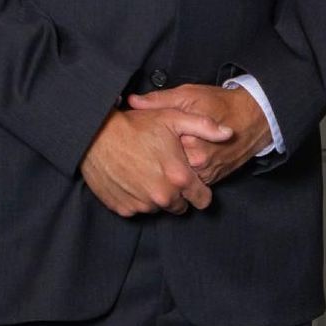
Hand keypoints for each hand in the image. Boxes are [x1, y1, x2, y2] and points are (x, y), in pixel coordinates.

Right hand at [78, 107, 230, 216]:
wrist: (96, 136)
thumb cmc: (136, 126)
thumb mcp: (175, 118)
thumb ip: (205, 127)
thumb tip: (229, 134)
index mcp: (178, 178)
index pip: (203, 199)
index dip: (200, 190)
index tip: (194, 181)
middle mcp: (161, 196)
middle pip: (180, 206)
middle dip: (178, 193)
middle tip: (168, 172)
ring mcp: (140, 205)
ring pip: (158, 207)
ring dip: (158, 195)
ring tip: (149, 172)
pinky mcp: (123, 208)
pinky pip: (137, 208)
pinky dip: (138, 197)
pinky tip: (134, 178)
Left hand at [127, 84, 270, 184]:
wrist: (254, 118)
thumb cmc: (222, 104)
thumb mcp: (190, 95)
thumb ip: (160, 100)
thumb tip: (133, 102)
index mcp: (190, 141)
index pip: (157, 150)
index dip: (147, 143)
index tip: (143, 137)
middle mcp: (199, 161)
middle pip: (166, 167)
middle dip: (157, 158)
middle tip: (150, 147)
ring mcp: (207, 173)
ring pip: (178, 178)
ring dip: (169, 169)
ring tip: (162, 156)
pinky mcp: (213, 179)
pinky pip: (191, 182)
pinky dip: (183, 175)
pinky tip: (179, 162)